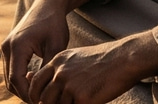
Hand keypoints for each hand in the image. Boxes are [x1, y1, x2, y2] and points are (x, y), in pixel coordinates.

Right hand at [1, 0, 69, 101]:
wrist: (47, 6)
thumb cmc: (54, 24)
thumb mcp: (55, 48)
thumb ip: (47, 70)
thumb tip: (45, 92)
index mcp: (17, 46)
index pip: (17, 80)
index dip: (29, 95)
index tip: (45, 101)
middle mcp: (7, 47)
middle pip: (10, 82)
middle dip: (26, 94)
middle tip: (44, 100)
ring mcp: (6, 47)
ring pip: (9, 78)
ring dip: (23, 88)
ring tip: (41, 93)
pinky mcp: (9, 47)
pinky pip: (11, 70)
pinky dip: (20, 79)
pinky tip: (36, 81)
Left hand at [26, 33, 157, 103]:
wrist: (122, 59)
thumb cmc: (100, 60)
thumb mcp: (74, 58)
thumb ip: (57, 69)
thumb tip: (39, 80)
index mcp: (57, 61)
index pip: (35, 82)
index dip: (36, 95)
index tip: (41, 102)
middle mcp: (60, 72)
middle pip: (43, 98)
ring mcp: (70, 85)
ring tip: (76, 101)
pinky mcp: (81, 98)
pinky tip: (86, 103)